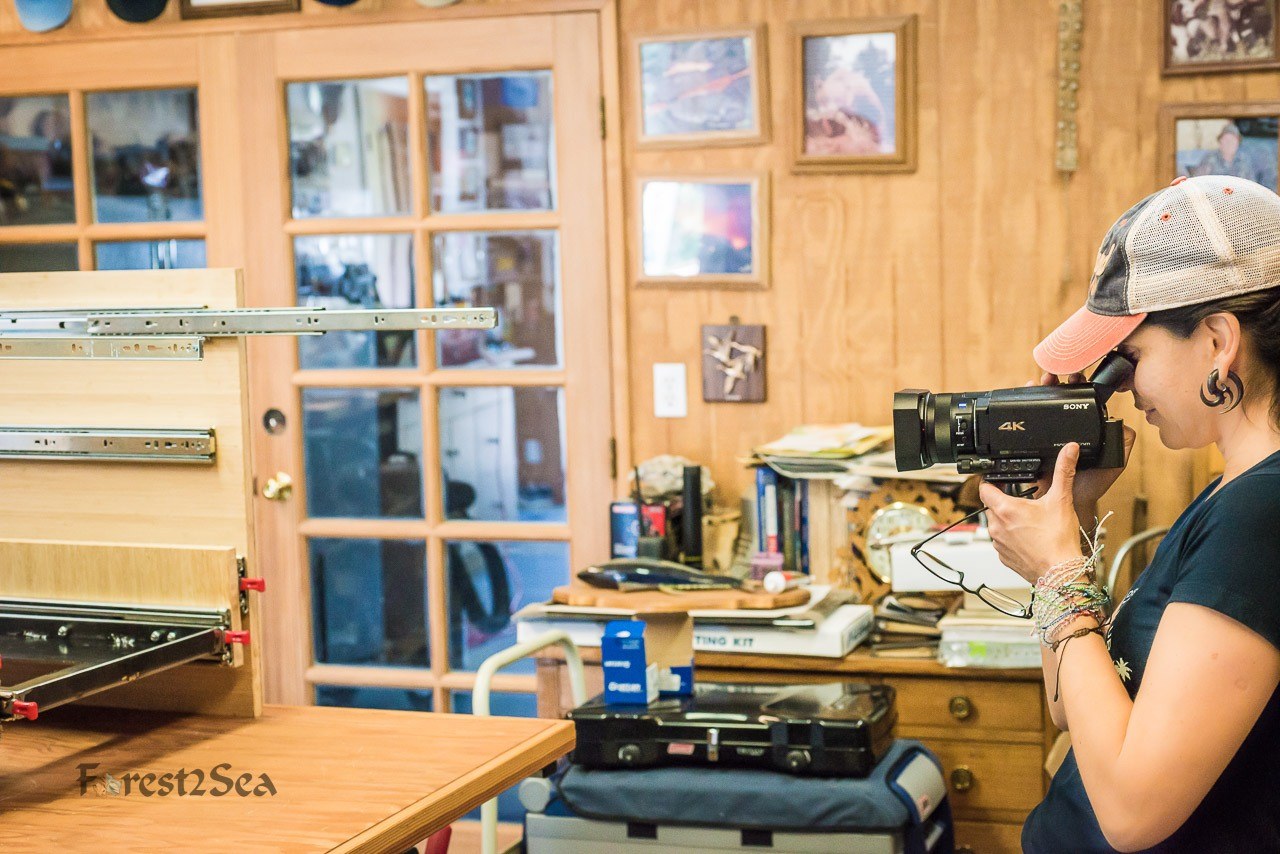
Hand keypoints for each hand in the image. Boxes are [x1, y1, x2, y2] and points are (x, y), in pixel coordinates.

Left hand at [979, 443, 1084, 582]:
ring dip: (1008, 520)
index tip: (999, 478)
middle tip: (1023, 500)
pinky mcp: (1004, 557)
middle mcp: (996, 526)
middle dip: (1004, 500)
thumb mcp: (1061, 499)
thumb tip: (1069, 450)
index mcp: (1005, 509)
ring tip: (1029, 520)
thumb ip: (1063, 471)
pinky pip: (1003, 542)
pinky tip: (1029, 537)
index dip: (991, 481)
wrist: (1061, 573)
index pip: (984, 488)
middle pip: (991, 506)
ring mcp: (998, 544)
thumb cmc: (1059, 540)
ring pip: (997, 524)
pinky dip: (1012, 537)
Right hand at [1029, 372, 1135, 519]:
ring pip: (1043, 406)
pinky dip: (1024, 407)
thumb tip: (1122, 420)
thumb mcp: (1115, 461)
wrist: (1068, 500)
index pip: (1082, 400)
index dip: (1079, 385)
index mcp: (1086, 428)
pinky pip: (1028, 421)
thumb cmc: (1093, 483)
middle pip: (1060, 398)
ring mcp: (1049, 434)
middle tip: (1055, 374)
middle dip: (1057, 382)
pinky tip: (1026, 394)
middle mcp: (1067, 427)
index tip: (1077, 376)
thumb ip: (1123, 441)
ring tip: (1041, 381)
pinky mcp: (1034, 442)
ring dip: (1041, 390)